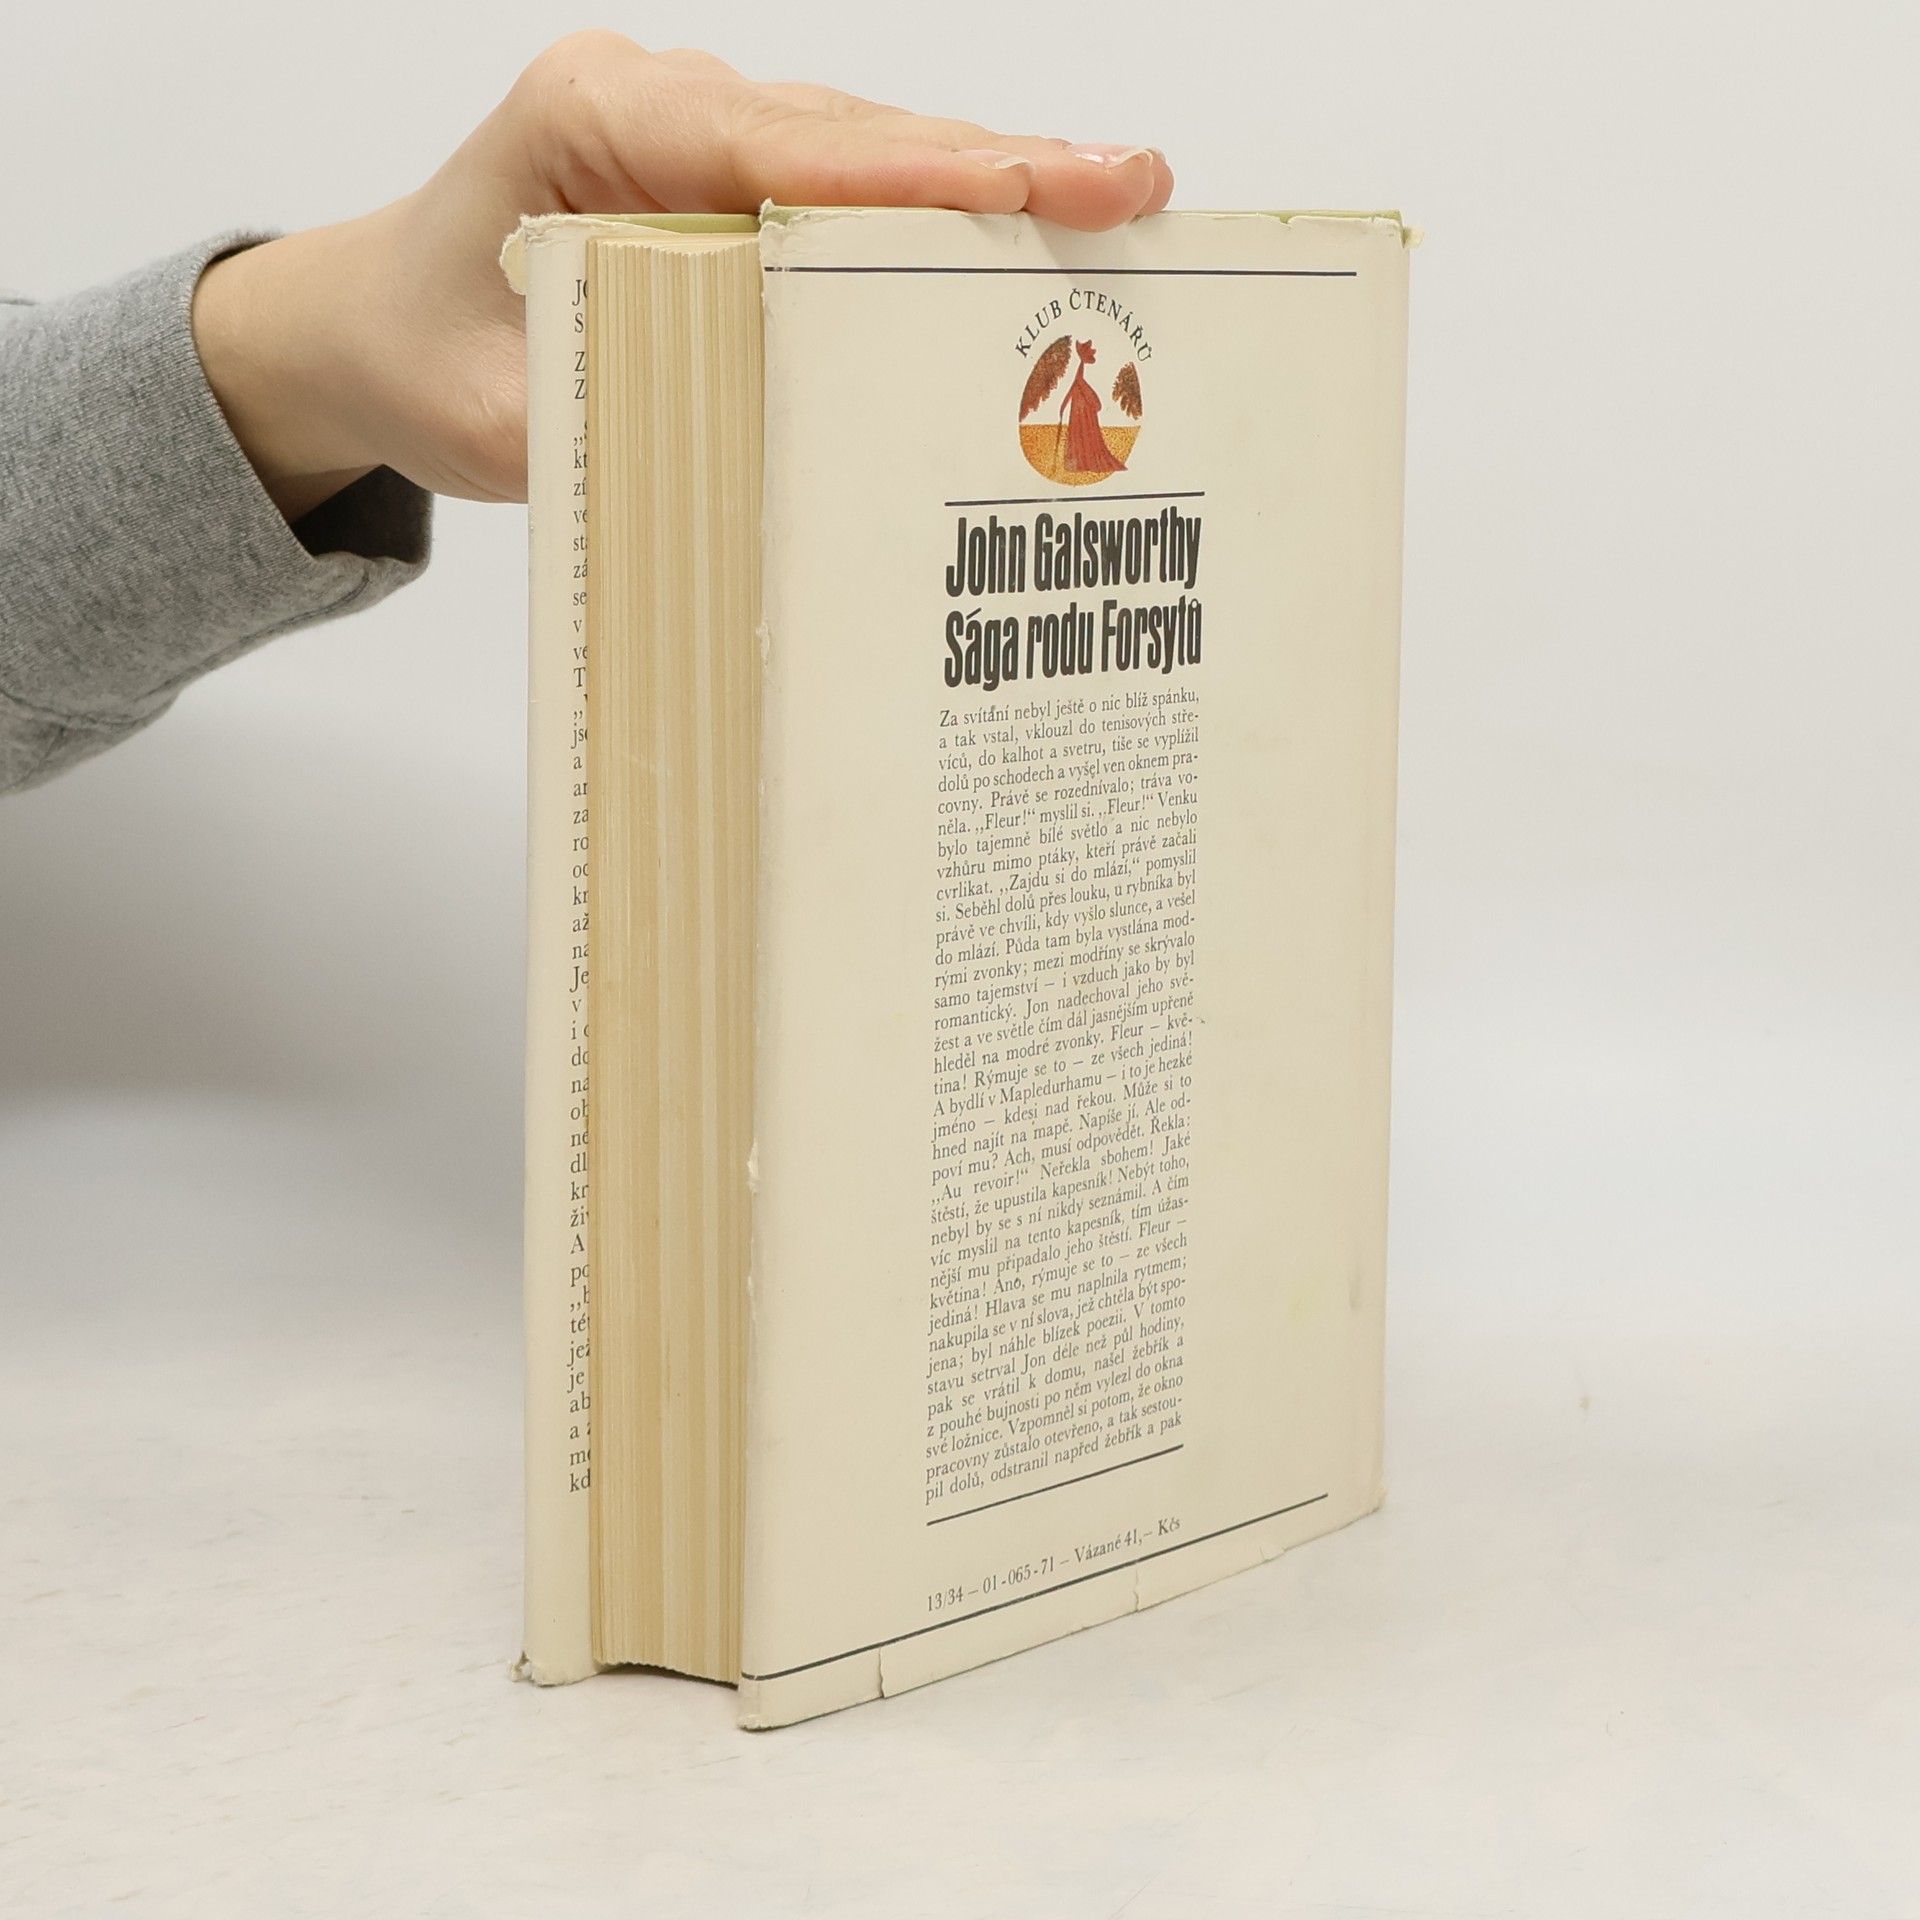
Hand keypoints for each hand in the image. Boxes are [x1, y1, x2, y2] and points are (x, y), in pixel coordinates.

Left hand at [190, 31, 1173, 518]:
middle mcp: (657, 106)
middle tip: (1131, 185)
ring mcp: (695, 133)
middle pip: (852, 131)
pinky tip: (1020, 237)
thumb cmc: (424, 357)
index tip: (1041, 184)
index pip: (784, 147)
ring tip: (1112, 204)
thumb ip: (634, 416)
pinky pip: (842, 188)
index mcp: (595, 125)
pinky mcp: (722, 178)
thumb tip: (781, 450)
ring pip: (863, 150)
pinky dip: (931, 215)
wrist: (368, 327)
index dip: (922, 173)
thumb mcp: (508, 418)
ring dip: (982, 185)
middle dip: (995, 164)